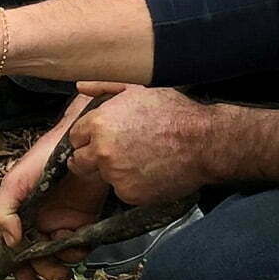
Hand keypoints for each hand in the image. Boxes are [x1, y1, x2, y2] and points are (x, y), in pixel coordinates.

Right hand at [0, 94, 114, 279]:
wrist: (81, 142)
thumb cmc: (45, 157)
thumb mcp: (15, 182)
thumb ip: (3, 211)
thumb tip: (9, 241)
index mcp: (21, 216)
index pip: (16, 250)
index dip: (20, 268)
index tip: (26, 278)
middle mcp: (42, 223)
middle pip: (40, 260)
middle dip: (45, 270)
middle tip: (52, 270)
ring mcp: (64, 223)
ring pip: (61, 256)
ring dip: (63, 259)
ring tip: (66, 246)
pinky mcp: (86, 221)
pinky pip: (81, 245)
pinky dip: (79, 248)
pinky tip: (78, 238)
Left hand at [67, 82, 220, 203]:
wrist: (204, 141)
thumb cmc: (174, 113)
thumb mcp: (138, 90)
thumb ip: (104, 88)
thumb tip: (80, 86)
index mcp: (99, 123)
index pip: (74, 137)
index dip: (89, 138)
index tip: (104, 139)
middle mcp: (102, 151)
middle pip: (80, 162)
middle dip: (93, 158)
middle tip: (119, 154)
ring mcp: (115, 175)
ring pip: (103, 177)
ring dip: (116, 171)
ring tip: (142, 159)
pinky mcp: (129, 194)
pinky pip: (122, 191)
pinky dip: (133, 185)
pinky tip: (150, 171)